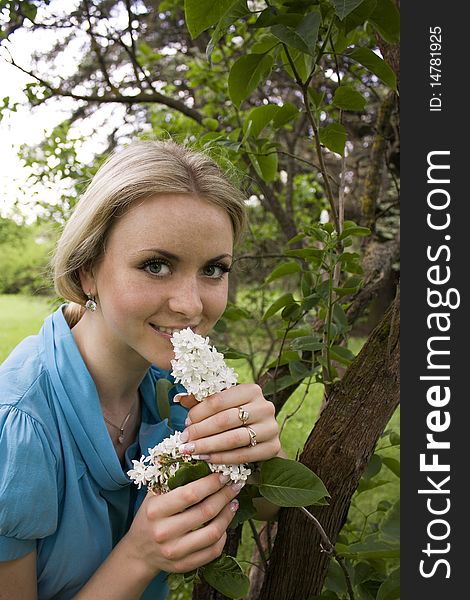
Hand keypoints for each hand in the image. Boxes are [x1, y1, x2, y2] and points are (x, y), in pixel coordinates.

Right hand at [125, 473, 241, 574]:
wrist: (139, 552)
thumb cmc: (150, 516)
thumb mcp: (154, 495)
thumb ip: (172, 478)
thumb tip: (199, 458)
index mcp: (155, 510)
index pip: (189, 494)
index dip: (211, 483)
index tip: (224, 474)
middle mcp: (164, 532)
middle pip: (205, 512)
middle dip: (225, 495)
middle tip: (235, 484)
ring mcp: (174, 551)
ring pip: (213, 533)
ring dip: (228, 515)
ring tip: (234, 502)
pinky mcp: (184, 565)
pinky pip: (212, 551)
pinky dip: (223, 536)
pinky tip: (225, 523)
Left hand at [179, 384, 280, 464]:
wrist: (261, 435)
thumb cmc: (235, 416)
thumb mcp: (221, 404)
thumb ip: (201, 401)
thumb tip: (178, 398)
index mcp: (251, 390)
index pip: (219, 400)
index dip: (199, 412)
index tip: (185, 423)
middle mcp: (265, 406)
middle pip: (225, 420)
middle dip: (201, 431)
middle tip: (184, 440)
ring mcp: (271, 427)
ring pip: (234, 438)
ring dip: (209, 446)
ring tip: (192, 451)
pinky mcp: (273, 447)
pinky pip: (244, 455)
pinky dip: (223, 458)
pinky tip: (207, 459)